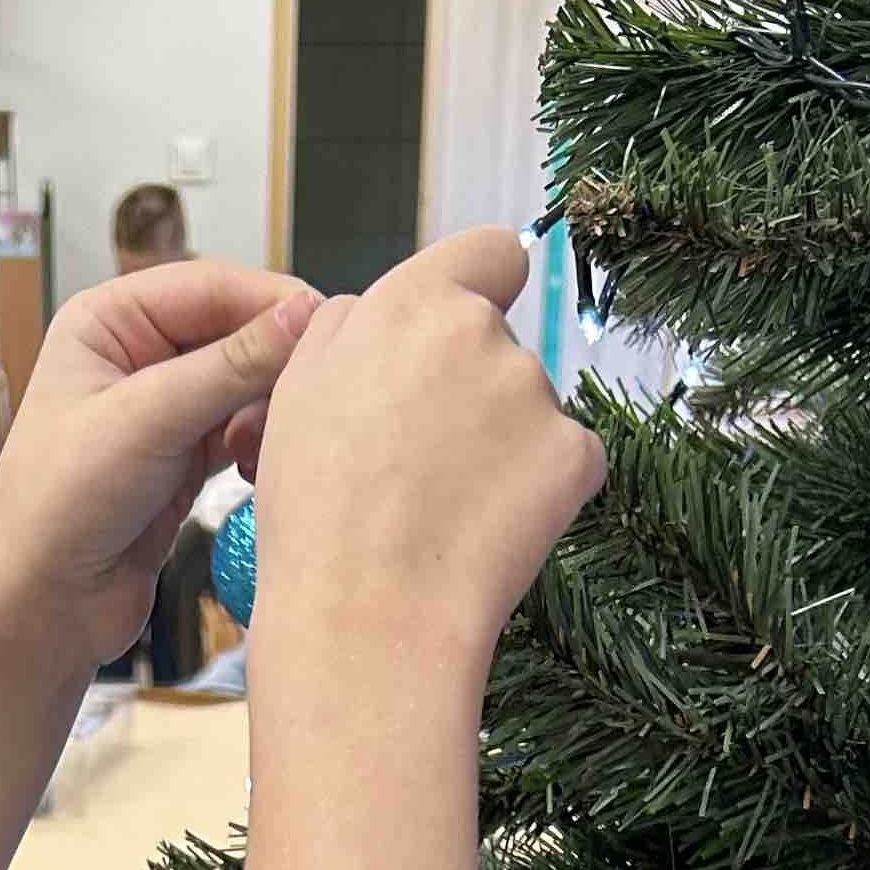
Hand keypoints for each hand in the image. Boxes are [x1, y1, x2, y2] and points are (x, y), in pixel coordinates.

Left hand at [0, 260, 322, 674]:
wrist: (41, 609)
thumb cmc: (60, 507)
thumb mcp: (148, 420)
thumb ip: (230, 365)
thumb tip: (307, 312)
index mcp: (107, 320)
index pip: (210, 286)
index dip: (271, 302)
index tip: (326, 327)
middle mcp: (134, 354)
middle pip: (234, 331)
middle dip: (272, 364)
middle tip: (308, 397)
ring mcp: (161, 409)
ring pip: (243, 385)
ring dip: (266, 410)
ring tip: (263, 446)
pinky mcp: (183, 459)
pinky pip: (241, 430)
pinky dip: (259, 444)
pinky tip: (258, 467)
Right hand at [249, 227, 603, 694]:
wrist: (367, 618)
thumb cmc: (317, 518)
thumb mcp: (294, 396)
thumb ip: (345, 329)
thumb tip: (377, 312)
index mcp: (411, 304)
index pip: (489, 252)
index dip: (480, 288)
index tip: (460, 333)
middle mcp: (482, 332)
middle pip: (498, 345)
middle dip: (471, 389)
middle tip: (419, 463)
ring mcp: (536, 392)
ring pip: (529, 408)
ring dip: (501, 446)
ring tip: (443, 511)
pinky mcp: (575, 455)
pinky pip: (568, 462)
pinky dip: (541, 492)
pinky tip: (489, 532)